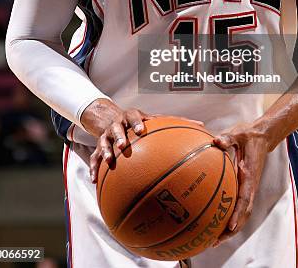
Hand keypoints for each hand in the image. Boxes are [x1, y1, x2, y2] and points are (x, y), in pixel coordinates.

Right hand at [81, 99, 203, 182]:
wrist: (110, 118)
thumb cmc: (140, 122)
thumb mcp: (154, 119)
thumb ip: (176, 123)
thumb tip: (203, 126)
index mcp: (134, 117)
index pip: (135, 116)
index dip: (137, 122)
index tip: (141, 130)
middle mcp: (119, 124)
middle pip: (117, 128)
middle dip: (120, 136)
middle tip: (123, 144)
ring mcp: (107, 134)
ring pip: (103, 141)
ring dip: (105, 150)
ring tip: (108, 160)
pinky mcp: (98, 145)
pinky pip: (94, 157)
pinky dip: (94, 168)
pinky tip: (94, 180)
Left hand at [212, 122, 269, 245]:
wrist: (262, 135)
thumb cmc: (248, 134)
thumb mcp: (238, 133)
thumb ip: (227, 137)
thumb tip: (216, 141)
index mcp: (249, 174)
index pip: (245, 198)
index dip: (237, 213)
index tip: (229, 226)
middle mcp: (250, 184)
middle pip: (244, 213)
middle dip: (231, 229)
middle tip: (215, 241)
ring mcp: (248, 187)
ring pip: (242, 213)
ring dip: (230, 228)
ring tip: (213, 240)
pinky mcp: (245, 186)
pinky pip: (238, 205)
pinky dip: (229, 217)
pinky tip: (215, 222)